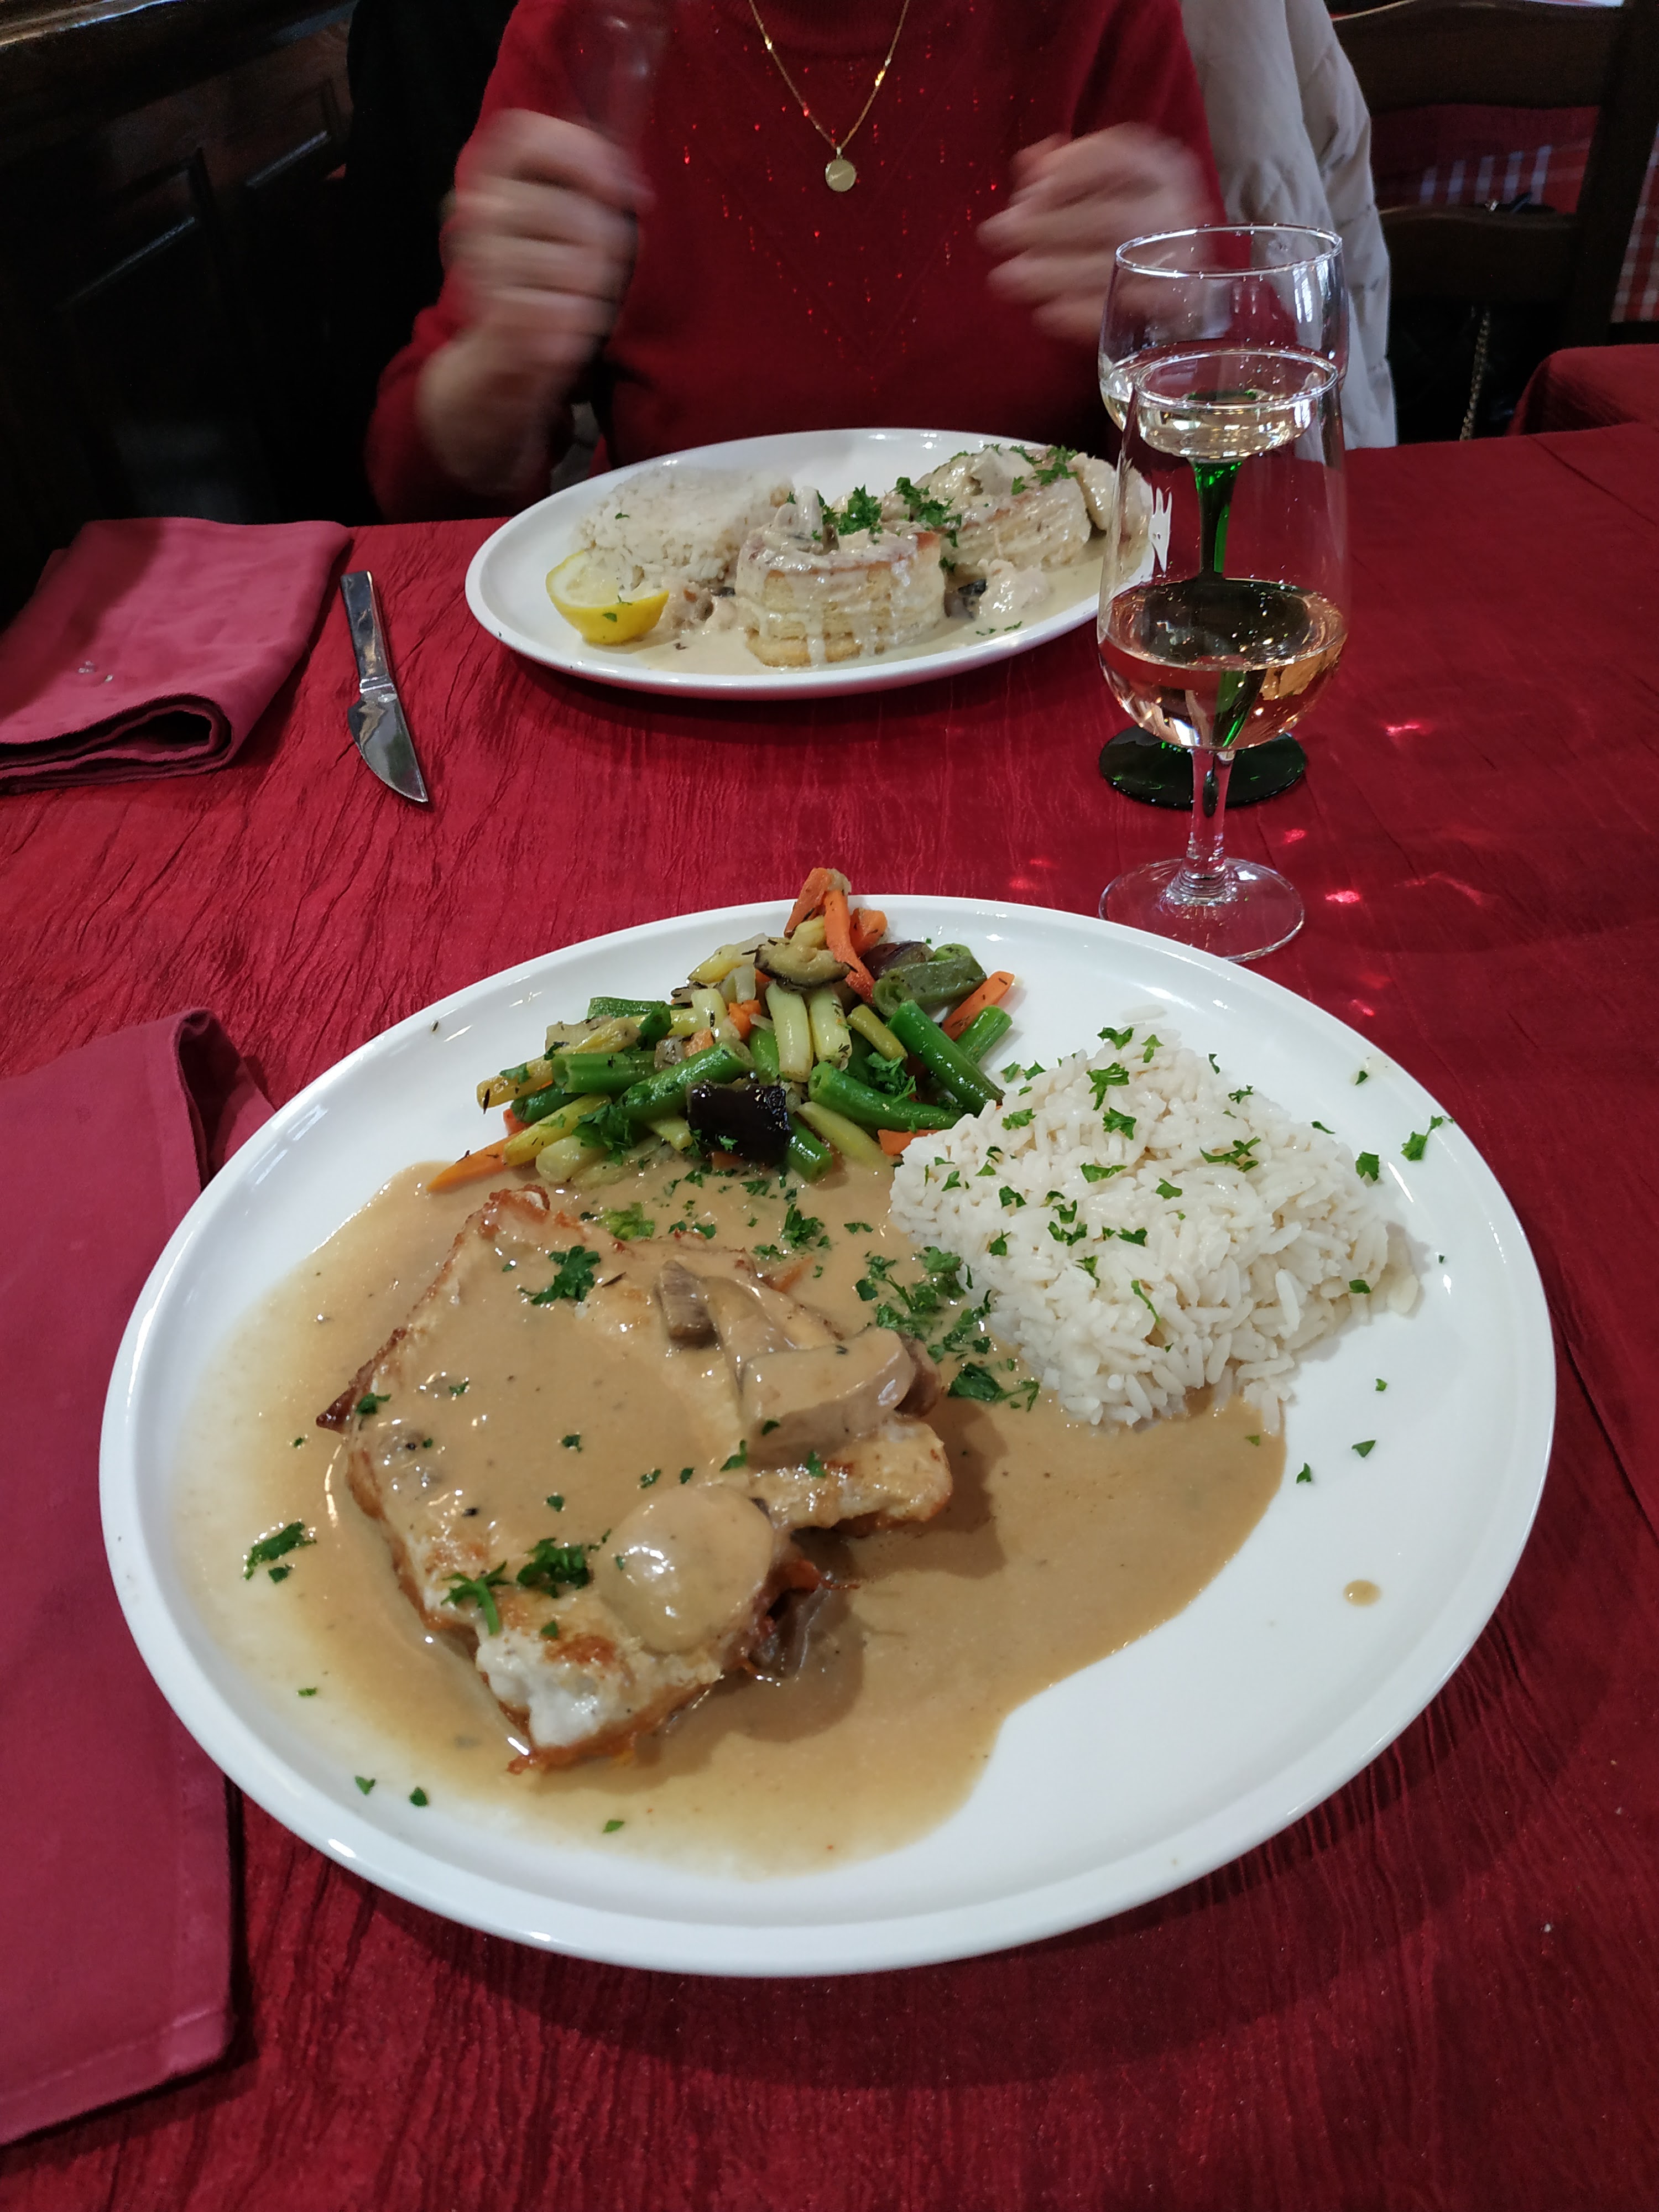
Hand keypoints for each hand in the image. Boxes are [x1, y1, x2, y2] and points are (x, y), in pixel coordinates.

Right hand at [447, 108, 643, 379]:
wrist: (505, 350)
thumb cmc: (547, 277)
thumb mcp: (569, 220)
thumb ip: (595, 189)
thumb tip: (632, 188)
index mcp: (494, 174)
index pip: (529, 137)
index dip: (582, 153)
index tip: (619, 189)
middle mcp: (481, 208)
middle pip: (571, 211)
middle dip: (606, 244)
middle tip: (604, 267)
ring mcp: (484, 258)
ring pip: (574, 266)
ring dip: (594, 290)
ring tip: (579, 299)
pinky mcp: (496, 309)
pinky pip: (565, 310)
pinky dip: (579, 323)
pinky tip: (567, 327)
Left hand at [979, 127, 1207, 346]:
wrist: (1167, 279)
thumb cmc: (1117, 220)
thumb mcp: (1093, 185)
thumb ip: (1060, 170)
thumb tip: (1028, 162)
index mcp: (1157, 168)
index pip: (1119, 156)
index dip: (1071, 169)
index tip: (1029, 188)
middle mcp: (1172, 209)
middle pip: (1109, 217)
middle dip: (1045, 227)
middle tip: (994, 235)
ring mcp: (1174, 260)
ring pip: (1113, 265)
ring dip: (1053, 274)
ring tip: (1006, 279)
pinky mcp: (1169, 308)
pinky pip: (1122, 311)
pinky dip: (1082, 315)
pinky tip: (1046, 315)